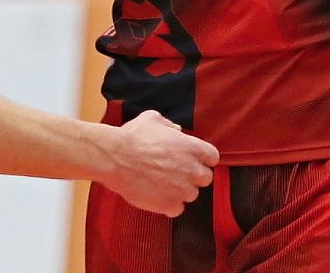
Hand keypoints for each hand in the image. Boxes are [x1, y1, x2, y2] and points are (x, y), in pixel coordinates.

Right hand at [102, 110, 217, 215]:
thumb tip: (177, 130)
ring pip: (191, 194)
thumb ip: (169, 125)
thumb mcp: (152, 119)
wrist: (117, 159)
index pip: (213, 157)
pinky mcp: (171, 205)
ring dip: (180, 191)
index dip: (202, 159)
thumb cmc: (134, 137)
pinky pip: (177, 208)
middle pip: (205, 178)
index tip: (191, 160)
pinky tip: (156, 196)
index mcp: (194, 148)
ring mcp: (183, 190)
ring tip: (161, 184)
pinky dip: (169, 205)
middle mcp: (193, 170)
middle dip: (193, 176)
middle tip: (176, 173)